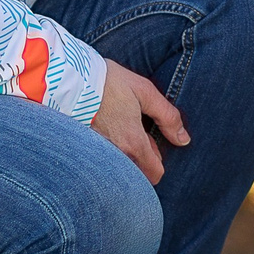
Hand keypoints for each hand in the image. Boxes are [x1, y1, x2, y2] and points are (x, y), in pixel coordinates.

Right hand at [92, 59, 187, 183]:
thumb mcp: (146, 92)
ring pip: (120, 167)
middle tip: (135, 132)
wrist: (70, 78)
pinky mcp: (84, 149)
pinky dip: (108, 152)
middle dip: (141, 159)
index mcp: (133, 143)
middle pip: (137, 173)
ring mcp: (98, 154)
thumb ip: (168, 117)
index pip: (154, 175)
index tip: (152, 143)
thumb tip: (184, 139)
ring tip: (119, 129)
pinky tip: (105, 129)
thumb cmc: (109, 82)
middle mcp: (115, 154)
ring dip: (125, 155)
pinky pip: (103, 160)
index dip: (158, 161)